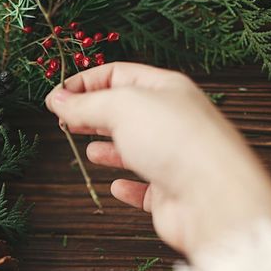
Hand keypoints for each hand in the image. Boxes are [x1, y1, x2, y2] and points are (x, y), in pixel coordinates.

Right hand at [46, 62, 270, 258]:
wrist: (213, 196)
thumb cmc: (176, 141)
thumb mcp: (121, 107)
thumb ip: (86, 104)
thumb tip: (58, 99)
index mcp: (166, 88)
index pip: (119, 75)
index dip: (85, 82)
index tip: (56, 96)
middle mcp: (173, 120)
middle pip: (126, 110)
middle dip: (94, 113)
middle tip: (64, 120)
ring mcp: (174, 157)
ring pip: (136, 148)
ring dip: (111, 148)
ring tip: (89, 149)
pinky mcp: (172, 193)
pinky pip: (146, 188)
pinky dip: (129, 186)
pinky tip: (116, 186)